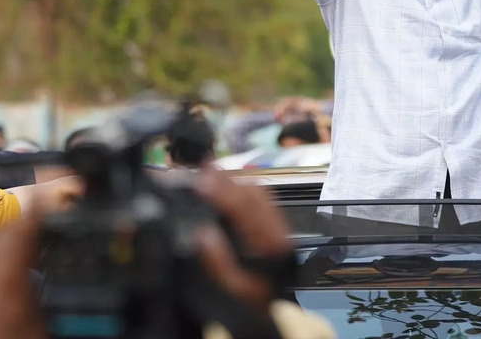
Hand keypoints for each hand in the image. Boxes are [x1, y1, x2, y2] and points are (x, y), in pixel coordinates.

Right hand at [194, 168, 292, 314]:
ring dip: (233, 181)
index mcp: (270, 245)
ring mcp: (279, 224)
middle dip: (226, 180)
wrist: (268, 309)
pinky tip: (225, 184)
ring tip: (208, 173)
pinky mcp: (275, 223)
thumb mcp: (232, 290)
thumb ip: (218, 263)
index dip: (222, 192)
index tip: (201, 182)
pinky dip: (240, 187)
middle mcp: (279, 229)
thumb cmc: (249, 301)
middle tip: (200, 170)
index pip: (246, 209)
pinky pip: (260, 196)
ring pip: (258, 192)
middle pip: (254, 194)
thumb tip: (201, 232)